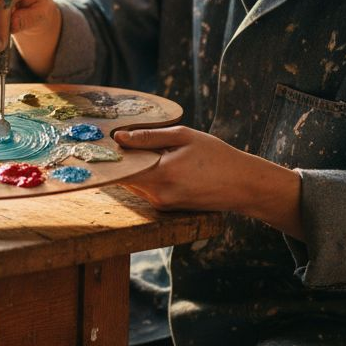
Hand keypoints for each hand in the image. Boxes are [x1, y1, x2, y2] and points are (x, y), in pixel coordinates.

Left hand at [114, 126, 303, 238]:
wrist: (242, 185)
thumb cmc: (216, 156)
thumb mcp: (184, 136)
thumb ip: (149, 137)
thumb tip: (118, 137)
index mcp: (162, 174)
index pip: (120, 169)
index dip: (110, 156)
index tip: (103, 142)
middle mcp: (158, 195)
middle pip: (125, 177)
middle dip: (124, 160)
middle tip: (126, 140)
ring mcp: (162, 205)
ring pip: (135, 184)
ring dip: (137, 169)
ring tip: (155, 152)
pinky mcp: (167, 209)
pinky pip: (147, 190)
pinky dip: (149, 177)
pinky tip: (164, 165)